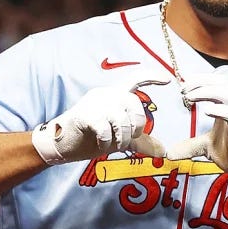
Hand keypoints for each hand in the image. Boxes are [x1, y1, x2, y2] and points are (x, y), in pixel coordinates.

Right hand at [31, 80, 167, 164]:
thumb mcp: (118, 138)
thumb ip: (139, 142)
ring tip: (113, 145)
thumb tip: (163, 151)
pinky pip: (105, 129)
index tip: (167, 80)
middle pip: (134, 103)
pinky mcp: (84, 115)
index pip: (135, 79)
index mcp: (114, 95)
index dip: (152, 77)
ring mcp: (94, 103)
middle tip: (128, 139)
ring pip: (121, 119)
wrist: (60, 143)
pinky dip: (107, 141)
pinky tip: (100, 144)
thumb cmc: (89, 137)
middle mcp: (105, 94)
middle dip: (137, 125)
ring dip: (121, 138)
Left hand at [166, 73, 227, 197]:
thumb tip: (169, 153)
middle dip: (200, 82)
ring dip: (207, 91)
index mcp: (226, 107)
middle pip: (221, 83)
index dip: (199, 80)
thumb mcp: (206, 147)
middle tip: (183, 89)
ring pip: (227, 93)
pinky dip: (220, 110)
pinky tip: (206, 111)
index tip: (183, 84)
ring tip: (190, 97)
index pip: (215, 83)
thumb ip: (189, 146)